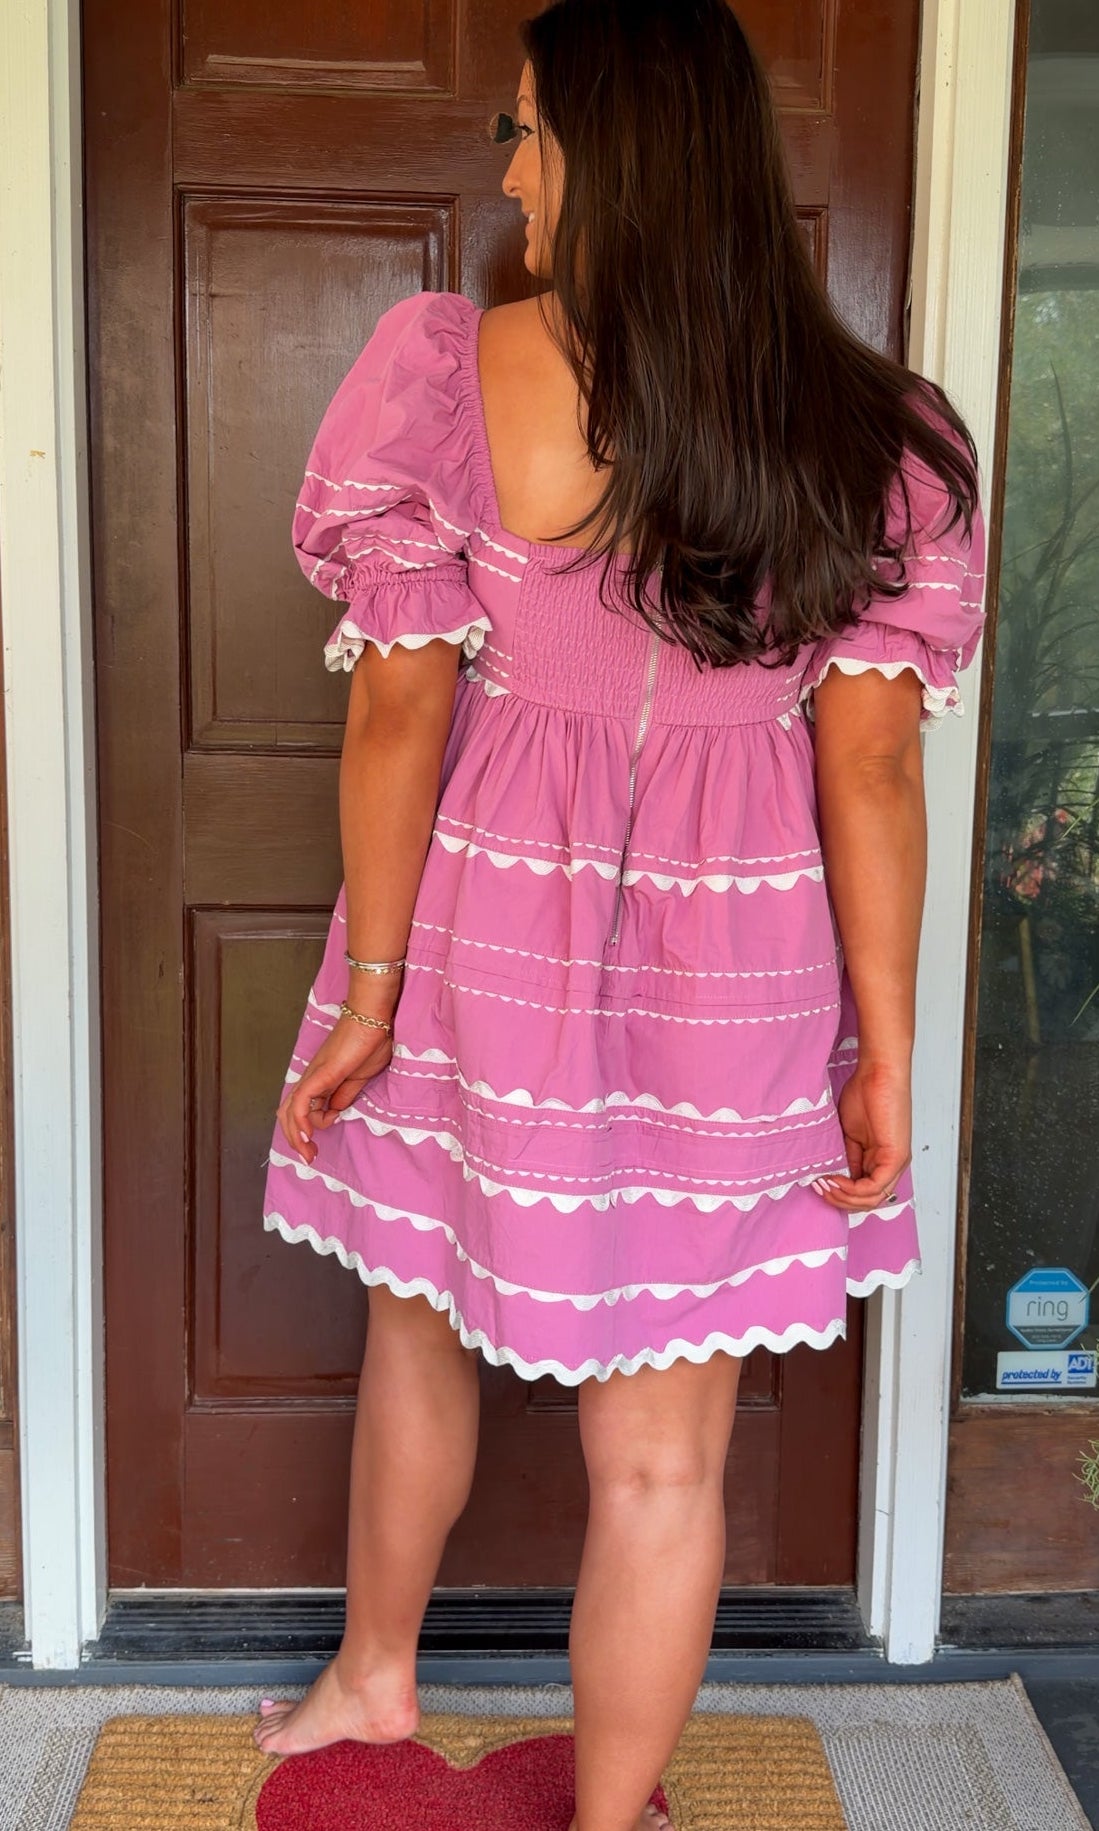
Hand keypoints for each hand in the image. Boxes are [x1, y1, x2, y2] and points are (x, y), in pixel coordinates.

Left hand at [277, 1012, 392, 1165]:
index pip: (303, 1109)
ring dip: (296, 1136)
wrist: (374, 1019)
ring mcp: (314, 1076)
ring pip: (290, 1110)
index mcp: (321, 1080)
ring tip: (308, 1154)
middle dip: (296, 1139)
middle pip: (288, 1113)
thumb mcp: (360, 1078)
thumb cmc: (371, 1043)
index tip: (329, 1130)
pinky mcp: (321, 1074)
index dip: (312, 1127)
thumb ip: (345, 1095)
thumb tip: (334, 1112)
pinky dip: (300, 1121)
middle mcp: (311, 1079)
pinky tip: (308, 1135)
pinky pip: (301, 1101)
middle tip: (309, 1157)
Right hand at [812, 1060, 910, 1210]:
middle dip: (840, 1200)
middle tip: (819, 1188)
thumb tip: (834, 1178)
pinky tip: (835, 1179)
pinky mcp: (896, 1157)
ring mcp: (896, 1163)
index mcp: (881, 1160)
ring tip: (824, 1184)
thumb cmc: (865, 1094)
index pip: (863, 1192)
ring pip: (871, 1199)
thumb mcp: (849, 1134)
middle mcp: (891, 1166)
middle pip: (868, 1201)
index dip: (840, 1194)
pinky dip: (852, 1188)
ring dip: (844, 1197)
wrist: (878, 1074)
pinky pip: (874, 1186)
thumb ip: (846, 1157)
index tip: (818, 1183)